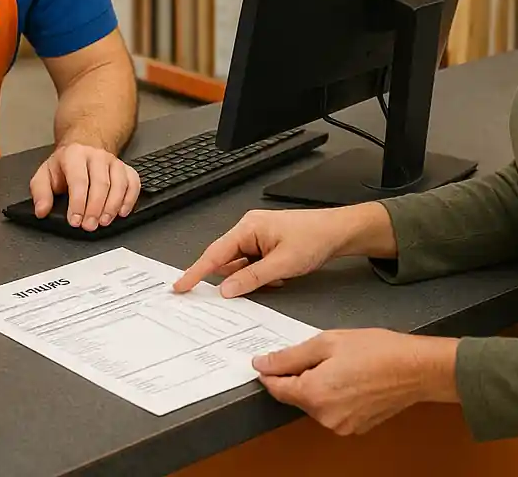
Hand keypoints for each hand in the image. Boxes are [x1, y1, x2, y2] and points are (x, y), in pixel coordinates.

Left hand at [30, 142, 140, 230]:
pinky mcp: (125, 168)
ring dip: (113, 206)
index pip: (79, 180)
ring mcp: (113, 161)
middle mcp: (96, 155)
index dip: (78, 203)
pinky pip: (133, 183)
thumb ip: (40, 192)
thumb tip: (41, 210)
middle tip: (89, 225)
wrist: (83, 147)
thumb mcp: (45, 174)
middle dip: (95, 208)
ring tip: (104, 221)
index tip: (74, 220)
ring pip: (119, 183)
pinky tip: (122, 212)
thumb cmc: (65, 165)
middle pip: (101, 183)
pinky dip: (130, 199)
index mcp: (74, 155)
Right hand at [173, 203, 391, 297]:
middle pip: (227, 262)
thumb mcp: (282, 264)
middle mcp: (248, 230)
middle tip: (257, 285)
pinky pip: (253, 267)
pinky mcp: (265, 246)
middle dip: (239, 278)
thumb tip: (225, 289)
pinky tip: (281, 274)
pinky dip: (263, 276)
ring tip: (279, 275)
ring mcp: (256, 238)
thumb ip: (251, 278)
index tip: (180, 286)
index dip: (195, 272)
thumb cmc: (313, 238)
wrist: (337, 232)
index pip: (214, 254)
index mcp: (247, 228)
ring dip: (255, 278)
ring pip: (241, 267)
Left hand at [252, 329, 458, 435]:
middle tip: (318, 352)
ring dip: (318, 384)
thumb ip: (290, 356)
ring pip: (314, 403)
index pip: (277, 388)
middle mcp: (325, 417)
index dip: (270, 371)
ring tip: (340, 362)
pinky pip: (332, 410)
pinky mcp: (355, 428)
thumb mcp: (327, 342)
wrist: (415, 368)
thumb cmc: (377, 350)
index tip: (266, 360)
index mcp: (315, 394)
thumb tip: (263, 363)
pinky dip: (334, 394)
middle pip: (296, 396)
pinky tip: (350, 377)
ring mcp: (341, 426)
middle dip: (299, 374)